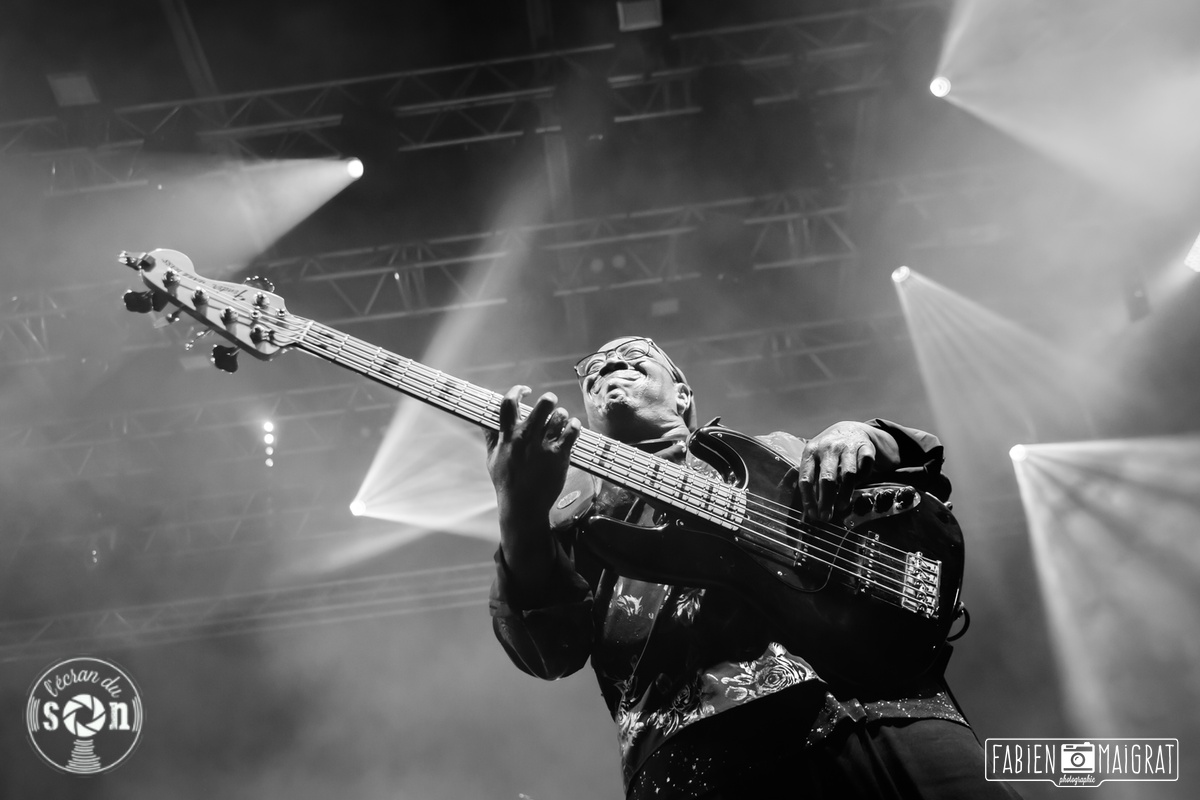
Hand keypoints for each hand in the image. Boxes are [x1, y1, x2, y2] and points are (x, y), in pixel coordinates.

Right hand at [484, 386, 581, 529]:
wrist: (523, 506)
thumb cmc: (506, 482)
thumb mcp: (492, 458)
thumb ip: (491, 437)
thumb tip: (484, 422)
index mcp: (508, 436)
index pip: (509, 402)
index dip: (518, 390)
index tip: (526, 391)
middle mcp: (526, 437)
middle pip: (543, 404)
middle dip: (549, 400)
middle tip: (550, 404)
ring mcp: (544, 446)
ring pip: (560, 416)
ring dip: (562, 415)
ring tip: (561, 420)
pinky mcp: (559, 455)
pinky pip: (572, 431)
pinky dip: (574, 426)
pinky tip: (572, 428)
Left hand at [798, 421, 890, 521]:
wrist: (850, 430)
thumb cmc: (827, 453)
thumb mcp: (814, 460)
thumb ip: (811, 480)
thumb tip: (809, 511)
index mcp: (810, 452)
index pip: (806, 478)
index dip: (808, 499)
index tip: (812, 514)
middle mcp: (828, 448)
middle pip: (827, 478)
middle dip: (826, 500)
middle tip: (825, 517)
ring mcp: (847, 447)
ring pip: (847, 474)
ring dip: (844, 492)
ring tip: (841, 506)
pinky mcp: (865, 448)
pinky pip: (865, 466)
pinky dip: (863, 478)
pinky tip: (859, 486)